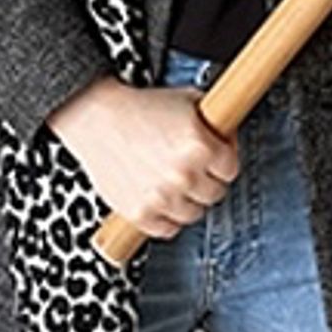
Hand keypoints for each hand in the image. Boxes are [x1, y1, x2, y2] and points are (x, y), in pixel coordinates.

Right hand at [47, 75, 241, 238]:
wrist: (99, 120)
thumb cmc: (142, 108)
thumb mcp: (190, 101)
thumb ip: (217, 122)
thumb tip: (232, 138)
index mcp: (199, 145)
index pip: (231, 169)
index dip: (223, 160)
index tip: (214, 157)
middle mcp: (183, 173)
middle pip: (215, 194)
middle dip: (207, 180)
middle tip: (193, 168)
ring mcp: (162, 197)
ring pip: (194, 214)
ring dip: (188, 200)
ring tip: (175, 181)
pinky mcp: (140, 214)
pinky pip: (168, 229)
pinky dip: (167, 217)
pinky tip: (161, 196)